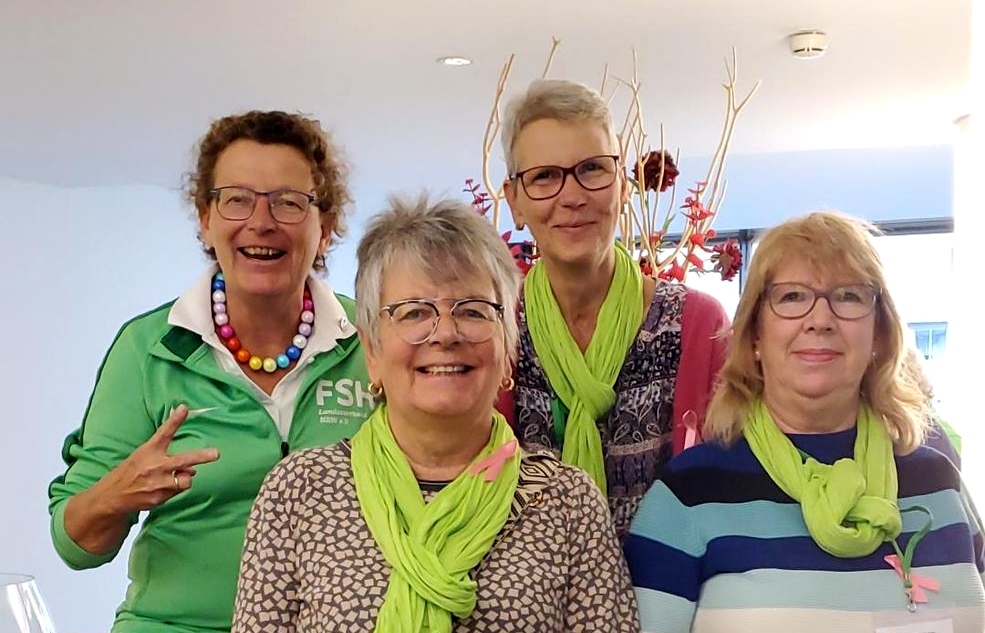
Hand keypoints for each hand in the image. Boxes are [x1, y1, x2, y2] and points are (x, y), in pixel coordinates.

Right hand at [96, 404, 219, 513]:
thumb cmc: (132, 471)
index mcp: (150, 450)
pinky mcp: (159, 497)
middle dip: (202, 456)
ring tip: (171, 478)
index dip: (175, 420)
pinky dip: (174, 489)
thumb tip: (193, 468)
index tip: (184, 408)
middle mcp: (155, 465)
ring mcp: (158, 483)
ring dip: (184, 478)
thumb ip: (168, 456)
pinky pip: (178, 491)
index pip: (164, 432)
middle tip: (216, 453)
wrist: (113, 495)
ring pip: (186, 480)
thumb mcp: (145, 454)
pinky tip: (160, 488)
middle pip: (184, 460)